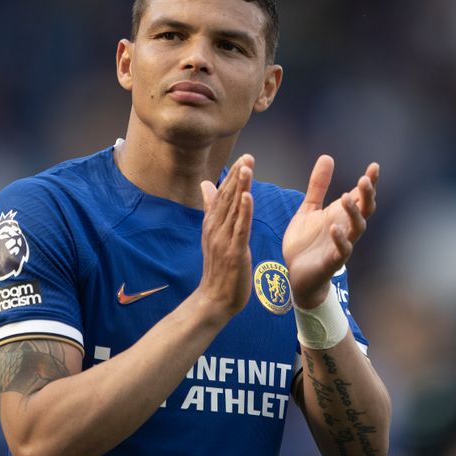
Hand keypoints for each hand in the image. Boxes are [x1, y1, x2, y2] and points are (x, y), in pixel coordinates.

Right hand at [197, 154, 254, 317]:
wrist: (214, 299)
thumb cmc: (218, 268)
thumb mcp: (213, 235)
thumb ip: (211, 209)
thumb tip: (206, 184)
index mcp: (212, 224)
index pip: (223, 195)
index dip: (233, 176)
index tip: (245, 157)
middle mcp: (215, 228)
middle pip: (227, 198)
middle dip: (239, 176)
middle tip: (249, 156)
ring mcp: (224, 240)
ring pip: (234, 209)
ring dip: (241, 187)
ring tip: (247, 167)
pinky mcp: (234, 252)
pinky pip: (240, 228)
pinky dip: (244, 211)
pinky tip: (248, 196)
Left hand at [283, 156, 377, 308]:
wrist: (296, 274)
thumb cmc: (306, 242)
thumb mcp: (309, 209)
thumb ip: (317, 186)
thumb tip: (327, 156)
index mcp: (341, 215)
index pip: (360, 196)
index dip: (369, 182)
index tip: (374, 166)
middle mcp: (345, 228)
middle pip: (365, 210)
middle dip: (367, 195)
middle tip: (365, 179)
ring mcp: (341, 245)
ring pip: (357, 229)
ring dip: (354, 213)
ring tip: (345, 197)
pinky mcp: (332, 262)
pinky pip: (341, 251)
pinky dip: (340, 240)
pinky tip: (334, 228)